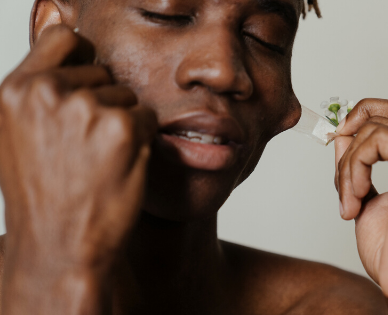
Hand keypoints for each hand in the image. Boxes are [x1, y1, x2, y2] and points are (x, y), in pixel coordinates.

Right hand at [0, 25, 156, 312]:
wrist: (62, 245)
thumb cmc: (44, 195)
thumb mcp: (18, 135)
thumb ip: (39, 92)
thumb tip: (67, 36)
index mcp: (16, 91)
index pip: (63, 38)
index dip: (83, 56)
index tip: (88, 80)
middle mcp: (48, 92)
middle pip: (102, 71)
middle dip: (103, 101)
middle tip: (87, 145)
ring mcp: (86, 107)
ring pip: (127, 95)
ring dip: (123, 123)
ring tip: (99, 160)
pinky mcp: (122, 127)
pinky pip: (147, 117)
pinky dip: (142, 140)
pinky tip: (119, 165)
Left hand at [334, 99, 387, 313]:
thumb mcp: (367, 198)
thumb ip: (359, 164)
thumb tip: (342, 136)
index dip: (365, 115)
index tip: (339, 139)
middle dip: (351, 134)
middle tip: (336, 160)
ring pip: (375, 128)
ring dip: (348, 165)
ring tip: (349, 201)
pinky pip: (376, 141)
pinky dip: (354, 168)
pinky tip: (355, 198)